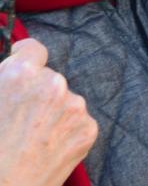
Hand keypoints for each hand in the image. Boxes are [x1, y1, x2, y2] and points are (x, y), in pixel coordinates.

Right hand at [0, 38, 97, 185]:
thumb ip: (6, 79)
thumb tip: (16, 62)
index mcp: (22, 74)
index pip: (33, 50)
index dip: (25, 56)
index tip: (23, 63)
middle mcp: (53, 84)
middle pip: (49, 79)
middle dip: (38, 94)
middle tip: (22, 121)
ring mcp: (74, 106)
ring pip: (65, 100)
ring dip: (54, 113)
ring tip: (33, 139)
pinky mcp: (88, 129)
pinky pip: (77, 122)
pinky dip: (66, 132)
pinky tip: (47, 149)